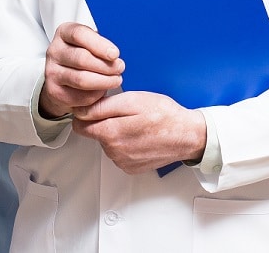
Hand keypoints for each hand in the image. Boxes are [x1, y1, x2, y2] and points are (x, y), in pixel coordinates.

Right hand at [39, 22, 123, 118]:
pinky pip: (80, 96)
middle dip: (105, 65)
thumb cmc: (82, 55)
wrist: (63, 78)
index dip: (99, 44)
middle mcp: (54, 51)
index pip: (79, 34)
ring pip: (81, 79)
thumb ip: (100, 45)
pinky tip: (102, 90)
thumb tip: (113, 56)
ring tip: (116, 80)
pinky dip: (95, 95)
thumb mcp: (90, 42)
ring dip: (104, 81)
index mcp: (64, 33)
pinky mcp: (54, 92)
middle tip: (119, 68)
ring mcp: (51, 72)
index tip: (115, 54)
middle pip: (82, 58)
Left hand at [73, 91, 206, 173]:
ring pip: (106, 142)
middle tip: (124, 112)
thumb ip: (103, 106)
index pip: (80, 125)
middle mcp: (114, 151)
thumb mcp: (133, 100)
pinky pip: (118, 153)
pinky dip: (125, 143)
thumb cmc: (165, 115)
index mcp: (111, 133)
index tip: (99, 104)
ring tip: (136, 123)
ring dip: (115, 132)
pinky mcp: (131, 167)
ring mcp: (123, 162)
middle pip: (94, 133)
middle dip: (103, 121)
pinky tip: (140, 135)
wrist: (188, 135)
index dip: (87, 111)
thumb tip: (81, 110)